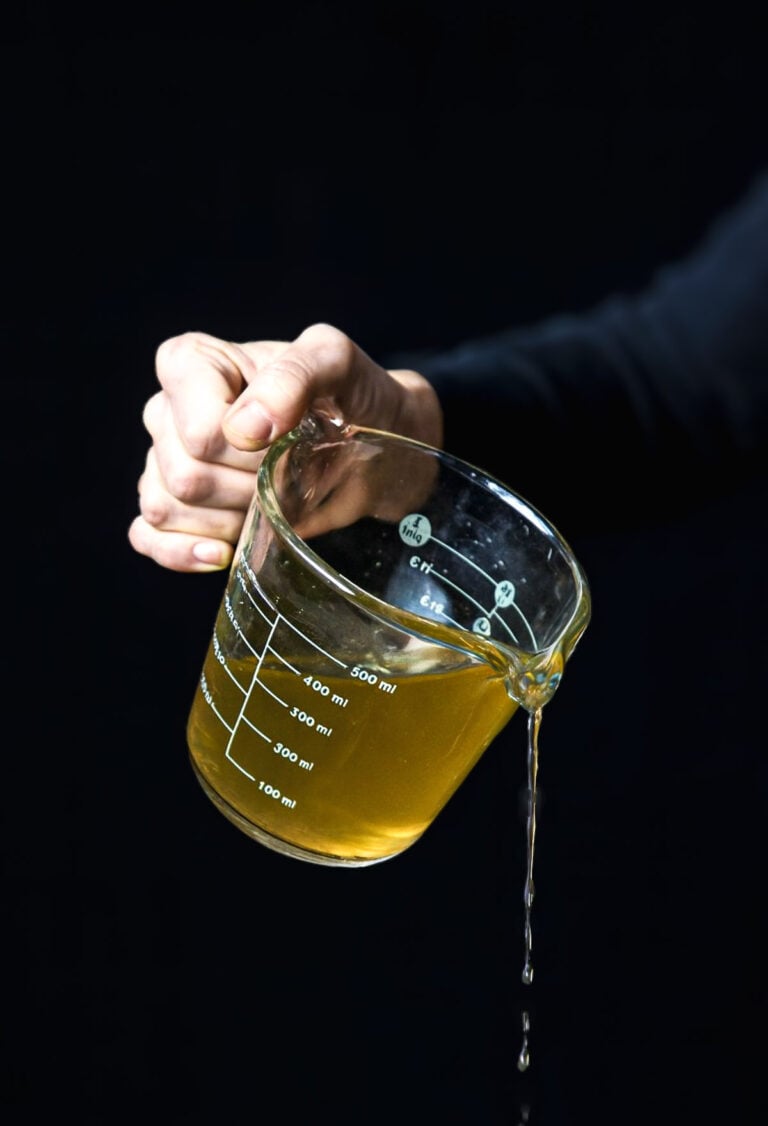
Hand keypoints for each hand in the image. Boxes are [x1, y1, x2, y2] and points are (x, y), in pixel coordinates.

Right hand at [128, 323, 442, 572]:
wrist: (368, 439)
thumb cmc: (349, 394)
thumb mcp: (336, 363)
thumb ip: (293, 376)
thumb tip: (244, 429)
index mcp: (192, 364)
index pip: (198, 431)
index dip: (245, 454)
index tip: (284, 444)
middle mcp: (168, 411)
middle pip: (184, 475)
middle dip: (245, 488)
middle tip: (286, 474)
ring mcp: (164, 461)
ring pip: (165, 507)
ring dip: (227, 519)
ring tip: (267, 500)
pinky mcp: (173, 506)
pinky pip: (148, 536)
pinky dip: (181, 552)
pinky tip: (222, 552)